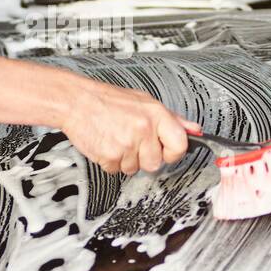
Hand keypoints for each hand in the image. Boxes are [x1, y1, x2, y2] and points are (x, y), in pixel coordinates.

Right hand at [59, 79, 200, 175]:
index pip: (180, 145)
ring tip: (116, 138)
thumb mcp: (144, 102)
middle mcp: (143, 129)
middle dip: (144, 157)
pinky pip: (116, 170)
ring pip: (134, 169)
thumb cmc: (108, 100)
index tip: (166, 151)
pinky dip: (111, 161)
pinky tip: (107, 143)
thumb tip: (194, 130)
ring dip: (126, 159)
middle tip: (132, 140)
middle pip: (156, 163)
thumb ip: (171, 118)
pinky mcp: (110, 156)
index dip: (173, 152)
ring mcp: (126, 144)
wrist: (77, 101)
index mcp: (156, 115)